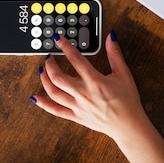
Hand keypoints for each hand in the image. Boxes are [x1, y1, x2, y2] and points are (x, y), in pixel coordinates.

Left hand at [30, 31, 145, 141]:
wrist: (128, 125)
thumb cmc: (127, 100)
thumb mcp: (123, 74)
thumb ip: (115, 54)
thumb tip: (110, 37)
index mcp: (95, 81)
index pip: (76, 59)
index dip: (65, 46)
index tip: (58, 39)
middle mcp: (83, 93)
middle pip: (58, 77)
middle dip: (50, 64)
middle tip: (49, 56)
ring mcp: (77, 106)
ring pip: (53, 92)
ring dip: (44, 79)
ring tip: (42, 70)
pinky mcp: (76, 116)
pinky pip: (55, 111)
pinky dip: (43, 104)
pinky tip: (35, 97)